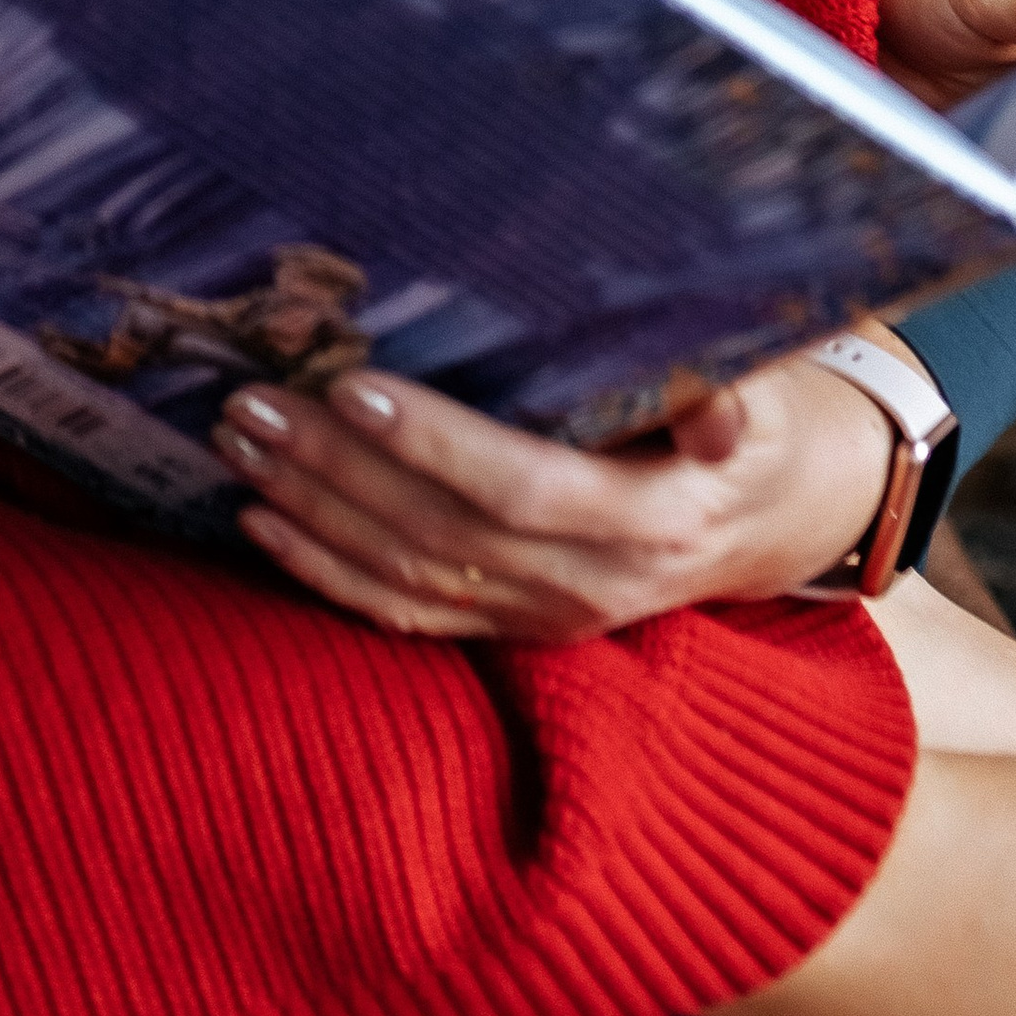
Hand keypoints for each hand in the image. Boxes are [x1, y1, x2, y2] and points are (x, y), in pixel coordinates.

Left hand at [212, 343, 905, 640]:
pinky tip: (262, 526)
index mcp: (652, 517)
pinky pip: (410, 614)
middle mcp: (594, 583)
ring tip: (239, 444)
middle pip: (442, 532)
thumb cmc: (754, 421)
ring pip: (411, 577)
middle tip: (254, 403)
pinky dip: (327, 574)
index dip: (437, 444)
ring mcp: (550, 616)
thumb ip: (727, 390)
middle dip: (338, 468)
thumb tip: (718, 403)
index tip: (353, 385)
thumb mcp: (763, 395)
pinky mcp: (519, 630)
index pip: (524, 487)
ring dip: (313, 513)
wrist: (775, 518)